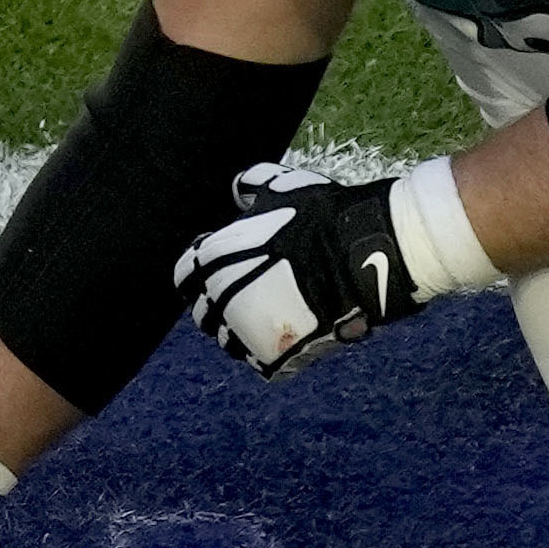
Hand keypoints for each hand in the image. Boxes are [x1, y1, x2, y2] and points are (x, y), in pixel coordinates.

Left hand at [176, 165, 427, 376]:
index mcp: (211, 261)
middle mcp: (218, 300)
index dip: (206, 272)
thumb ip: (251, 186)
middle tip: (255, 293)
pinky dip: (273, 351)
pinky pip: (259, 361)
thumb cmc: (320, 218)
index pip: (186, 276)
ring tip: (277, 316)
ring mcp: (244, 333)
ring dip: (245, 331)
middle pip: (203, 313)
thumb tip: (238, 190)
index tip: (229, 267)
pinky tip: (294, 332)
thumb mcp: (281, 186)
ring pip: (229, 342)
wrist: (363, 256)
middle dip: (222, 304)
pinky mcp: (271, 357)